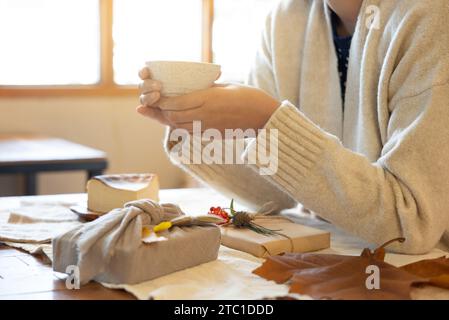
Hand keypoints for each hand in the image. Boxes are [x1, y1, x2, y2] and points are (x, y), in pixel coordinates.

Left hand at [137, 67, 279, 132]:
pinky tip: (176, 123)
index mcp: (208, 99)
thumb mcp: (224, 86)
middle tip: (149, 108)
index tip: (154, 97)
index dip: (161, 102)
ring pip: (180, 128)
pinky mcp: (213, 135)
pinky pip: (190, 133)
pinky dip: (180, 128)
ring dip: (168, 122)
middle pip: (174, 117)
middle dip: (160, 113)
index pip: (176, 103)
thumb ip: (205, 89)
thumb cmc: (247, 96)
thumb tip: (189, 89)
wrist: (263, 116)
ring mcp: (209, 127)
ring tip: (159, 115)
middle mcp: (205, 115)